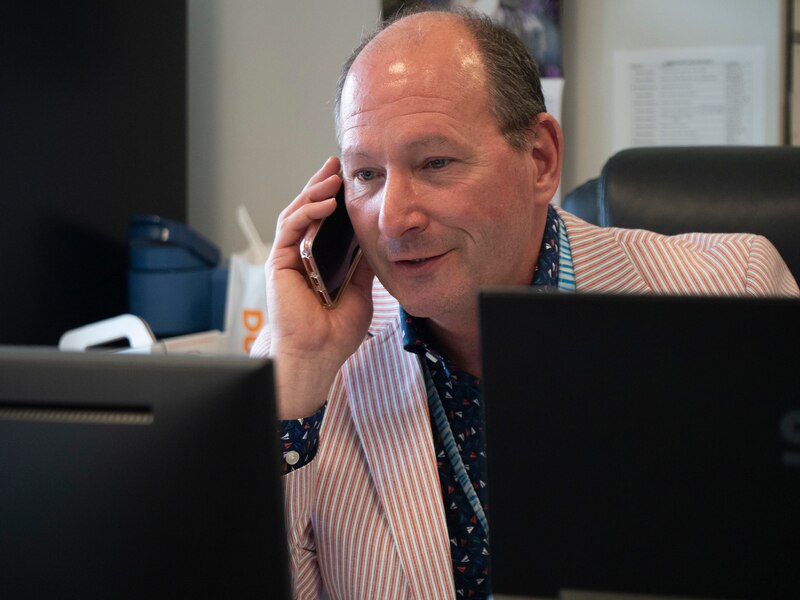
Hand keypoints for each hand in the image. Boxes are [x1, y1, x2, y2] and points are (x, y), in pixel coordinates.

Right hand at [266, 156, 374, 418]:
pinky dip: (306, 212)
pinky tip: (324, 203)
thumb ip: (362, 264)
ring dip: (314, 193)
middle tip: (337, 165)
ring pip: (297, 214)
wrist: (318, 353)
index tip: (351, 181)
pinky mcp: (279, 262)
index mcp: (320, 262)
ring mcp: (289, 258)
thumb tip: (374, 239)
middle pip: (309, 212)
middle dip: (322, 186)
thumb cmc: (335, 332)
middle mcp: (302, 257)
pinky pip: (291, 229)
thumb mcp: (361, 291)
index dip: (336, 200)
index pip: (326, 223)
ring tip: (333, 177)